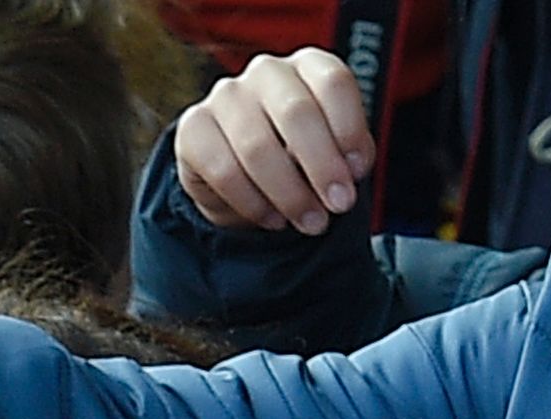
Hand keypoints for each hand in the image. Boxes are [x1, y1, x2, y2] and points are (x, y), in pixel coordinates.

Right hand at [177, 44, 375, 232]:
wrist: (238, 169)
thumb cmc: (294, 153)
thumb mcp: (330, 147)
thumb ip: (345, 153)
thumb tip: (349, 172)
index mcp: (307, 64)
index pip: (333, 82)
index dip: (349, 128)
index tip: (358, 172)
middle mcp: (266, 71)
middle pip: (295, 112)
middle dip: (321, 166)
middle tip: (339, 205)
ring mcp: (224, 97)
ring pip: (257, 146)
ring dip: (289, 192)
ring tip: (310, 221)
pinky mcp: (192, 128)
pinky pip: (223, 171)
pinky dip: (252, 203)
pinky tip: (273, 219)